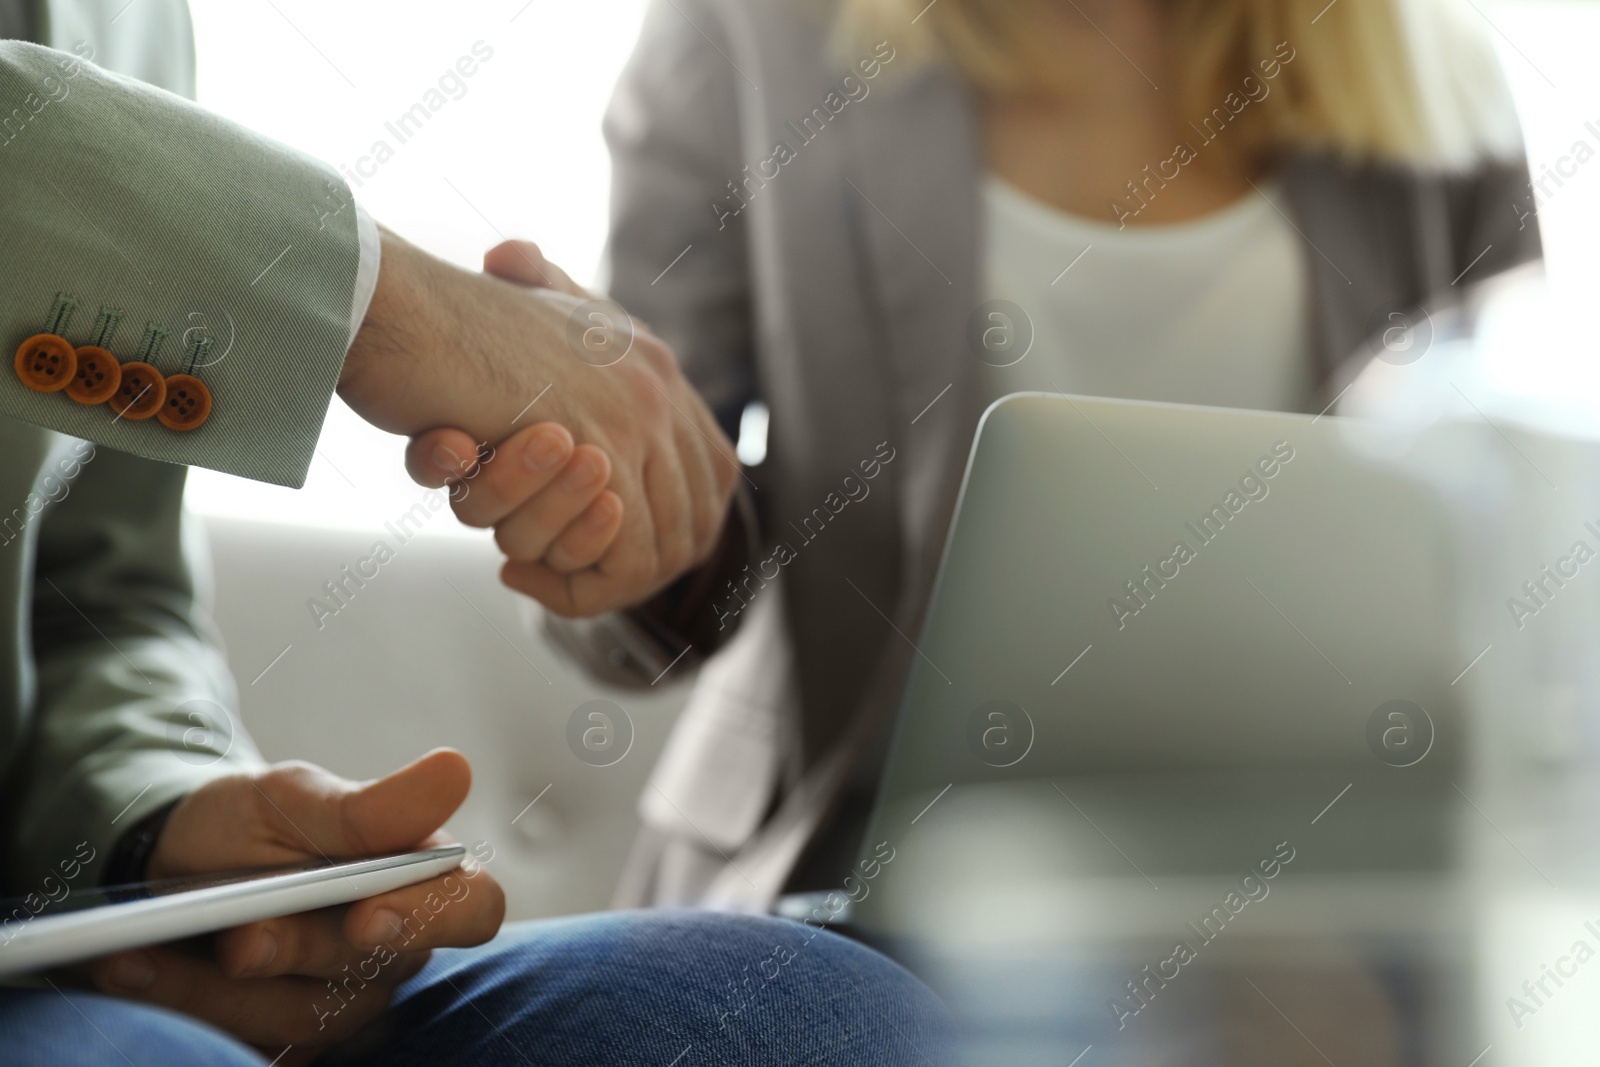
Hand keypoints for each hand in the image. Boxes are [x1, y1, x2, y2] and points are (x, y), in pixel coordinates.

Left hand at [91, 750, 503, 1062]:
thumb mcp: (296, 797)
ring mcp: (339, 1006)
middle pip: (373, 969)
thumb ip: (371, 805)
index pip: (473, 908)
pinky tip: (135, 969)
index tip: (368, 913)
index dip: (432, 919)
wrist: (173, 865)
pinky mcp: (283, 1046)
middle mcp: (392, 951)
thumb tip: (456, 769)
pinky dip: (181, 1010)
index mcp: (421, 879)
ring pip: (304, 1019)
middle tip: (237, 936)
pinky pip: (247, 1047)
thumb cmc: (253, 822)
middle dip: (297, 950)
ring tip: (140, 950)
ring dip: (216, 989)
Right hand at [341, 229, 739, 615]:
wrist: (392, 307)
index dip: (661, 536)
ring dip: (582, 573)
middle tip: (543, 574)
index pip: (712, 476)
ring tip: (519, 566)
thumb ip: (555, 345)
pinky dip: (569, 588)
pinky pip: (623, 562)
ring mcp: (637, 417)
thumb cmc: (430, 324)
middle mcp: (658, 384)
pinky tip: (511, 573)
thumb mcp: (515, 327)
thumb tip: (585, 423)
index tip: (583, 555)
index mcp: (649, 361)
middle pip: (693, 524)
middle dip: (624, 571)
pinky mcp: (601, 453)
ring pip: (652, 548)